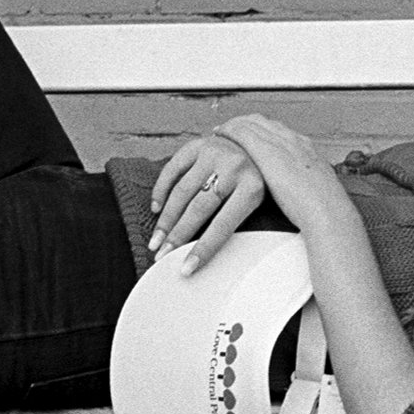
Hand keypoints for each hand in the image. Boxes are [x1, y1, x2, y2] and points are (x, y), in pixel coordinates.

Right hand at [149, 130, 264, 270]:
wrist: (255, 144)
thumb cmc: (255, 180)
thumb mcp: (257, 201)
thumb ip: (238, 222)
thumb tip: (206, 256)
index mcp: (252, 187)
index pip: (223, 225)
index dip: (203, 249)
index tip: (186, 269)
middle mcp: (233, 167)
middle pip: (198, 209)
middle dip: (177, 236)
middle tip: (161, 256)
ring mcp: (213, 153)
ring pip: (182, 192)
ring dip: (165, 220)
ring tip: (155, 241)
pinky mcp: (197, 145)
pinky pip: (172, 170)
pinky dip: (161, 190)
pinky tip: (156, 209)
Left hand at [210, 115, 346, 232]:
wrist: (328, 212)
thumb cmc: (324, 211)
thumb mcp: (316, 192)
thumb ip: (305, 187)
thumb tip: (300, 194)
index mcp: (307, 149)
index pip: (279, 130)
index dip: (261, 130)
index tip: (250, 134)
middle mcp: (294, 141)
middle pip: (264, 122)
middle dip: (245, 123)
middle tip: (229, 129)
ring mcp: (281, 144)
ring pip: (251, 122)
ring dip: (234, 125)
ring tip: (220, 131)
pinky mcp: (267, 152)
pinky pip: (242, 132)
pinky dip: (229, 131)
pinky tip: (218, 136)